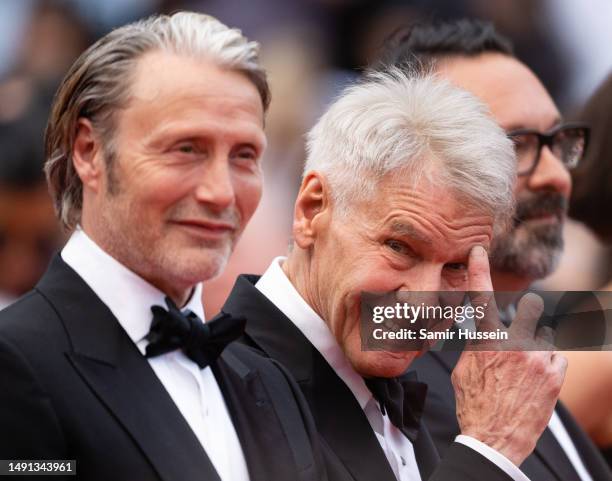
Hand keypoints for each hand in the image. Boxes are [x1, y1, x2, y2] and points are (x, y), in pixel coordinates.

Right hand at [452, 246, 566, 465]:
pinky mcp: (555, 374)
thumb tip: (483, 333)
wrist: (494, 438)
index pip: (480, 296)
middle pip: (530, 307)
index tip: (478, 251)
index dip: (478, 270)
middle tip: (520, 337)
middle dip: (527, 315)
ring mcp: (537, 358)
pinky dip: (548, 365)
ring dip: (535, 350)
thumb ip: (477, 345)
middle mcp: (513, 343)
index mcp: (485, 341)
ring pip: (543, 337)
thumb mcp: (464, 370)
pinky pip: (557, 357)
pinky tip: (536, 382)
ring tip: (524, 375)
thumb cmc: (475, 404)